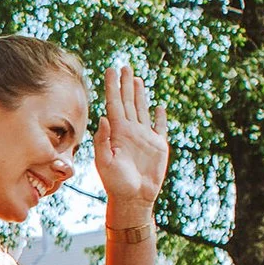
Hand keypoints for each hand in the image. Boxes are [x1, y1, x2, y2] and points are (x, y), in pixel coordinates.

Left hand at [92, 61, 168, 215]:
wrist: (133, 198)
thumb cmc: (115, 183)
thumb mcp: (104, 162)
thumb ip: (103, 140)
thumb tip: (104, 117)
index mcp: (116, 132)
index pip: (114, 104)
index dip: (112, 87)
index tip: (110, 70)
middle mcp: (130, 131)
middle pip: (127, 102)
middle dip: (125, 84)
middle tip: (125, 66)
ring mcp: (144, 137)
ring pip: (141, 109)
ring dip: (139, 94)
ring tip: (137, 79)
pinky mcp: (158, 146)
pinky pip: (160, 128)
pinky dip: (160, 117)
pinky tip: (159, 107)